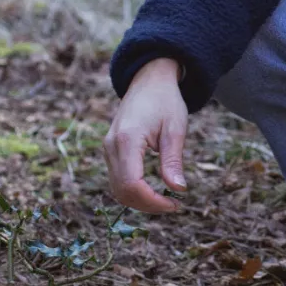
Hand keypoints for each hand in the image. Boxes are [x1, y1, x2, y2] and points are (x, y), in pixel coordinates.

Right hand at [103, 58, 189, 213]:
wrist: (150, 79)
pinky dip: (133, 190)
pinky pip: (117, 178)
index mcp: (127, 140)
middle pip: (121, 191)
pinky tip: (153, 190)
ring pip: (116, 188)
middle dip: (147, 204)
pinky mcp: (110, 150)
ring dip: (139, 200)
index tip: (175, 205)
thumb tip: (178, 190)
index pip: (132, 184)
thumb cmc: (166, 101)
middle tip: (173, 206)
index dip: (152, 201)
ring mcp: (107, 148)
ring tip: (166, 200)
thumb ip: (173, 160)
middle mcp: (111, 146)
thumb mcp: (175, 129)